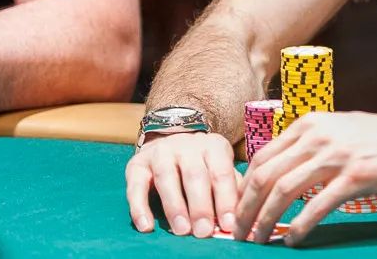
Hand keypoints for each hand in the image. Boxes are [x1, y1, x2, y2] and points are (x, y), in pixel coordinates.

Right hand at [125, 132, 239, 238]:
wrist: (168, 143)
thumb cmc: (202, 165)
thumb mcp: (219, 169)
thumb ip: (231, 189)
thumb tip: (241, 216)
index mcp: (213, 146)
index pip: (221, 173)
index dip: (225, 200)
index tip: (228, 225)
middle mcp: (187, 145)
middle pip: (195, 176)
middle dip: (200, 207)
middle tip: (204, 232)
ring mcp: (160, 152)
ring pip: (167, 178)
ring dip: (175, 207)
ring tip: (182, 231)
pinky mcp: (137, 164)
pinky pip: (136, 186)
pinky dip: (140, 207)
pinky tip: (146, 227)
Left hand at [234, 110, 376, 245]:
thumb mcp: (339, 129)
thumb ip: (310, 144)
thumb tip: (281, 169)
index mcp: (309, 123)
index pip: (262, 157)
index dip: (242, 188)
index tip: (237, 210)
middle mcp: (318, 136)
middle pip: (265, 175)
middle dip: (245, 208)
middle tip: (238, 233)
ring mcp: (337, 156)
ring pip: (284, 191)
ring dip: (266, 220)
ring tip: (259, 240)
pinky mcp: (356, 177)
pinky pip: (317, 206)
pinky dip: (299, 226)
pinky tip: (293, 240)